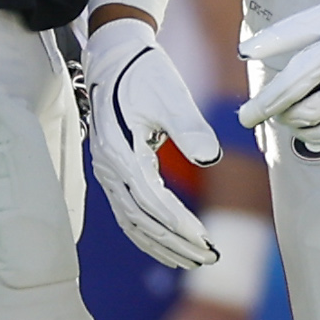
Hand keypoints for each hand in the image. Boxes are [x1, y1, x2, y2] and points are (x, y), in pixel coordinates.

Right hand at [85, 13, 221, 268]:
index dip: (178, 222)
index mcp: (119, 151)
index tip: (205, 238)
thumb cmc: (144, 73)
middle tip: (209, 257)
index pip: (151, 200)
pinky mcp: (113, 174)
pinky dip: (147, 235)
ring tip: (192, 261)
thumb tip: (211, 159)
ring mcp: (107, 174)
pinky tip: (168, 247)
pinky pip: (128, 213)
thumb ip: (190, 128)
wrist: (115, 58)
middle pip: (141, 219)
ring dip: (162, 244)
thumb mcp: (171, 95)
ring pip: (132, 222)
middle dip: (175, 242)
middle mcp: (108, 168)